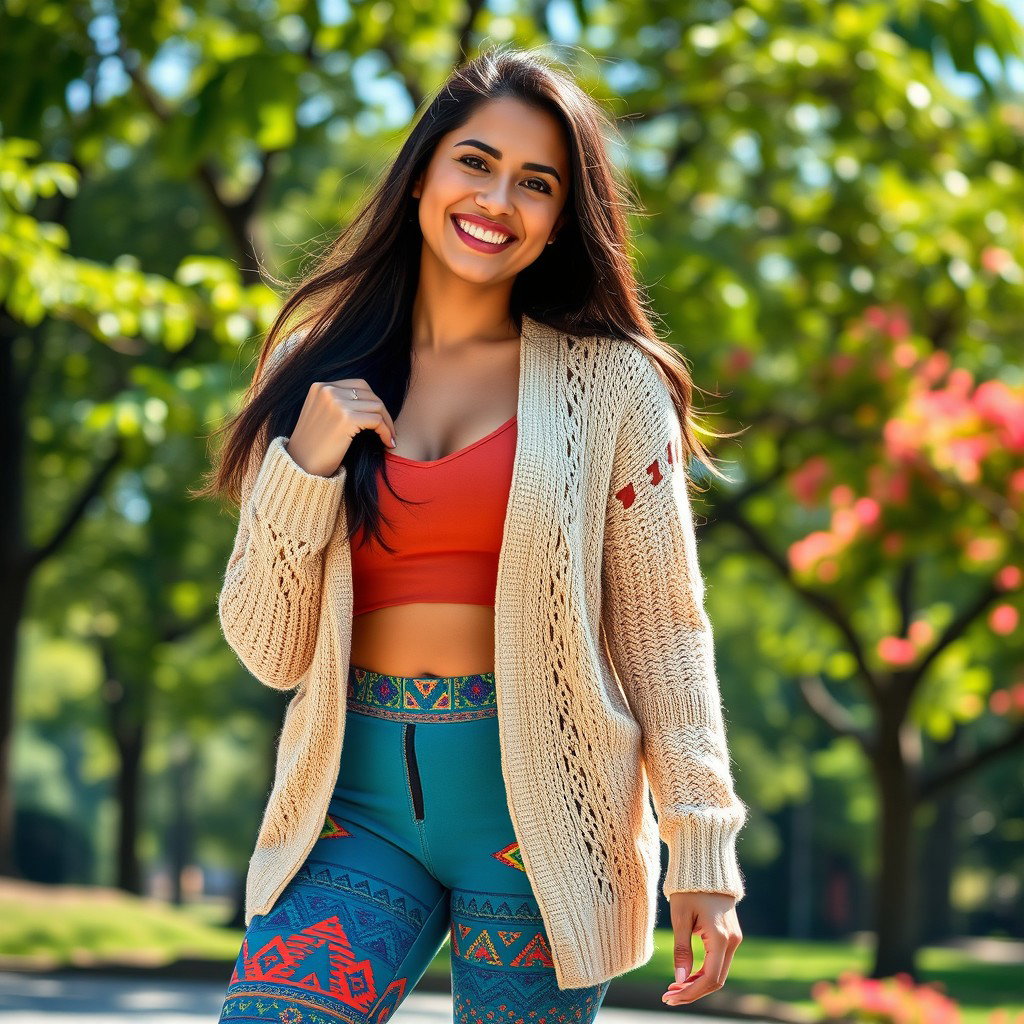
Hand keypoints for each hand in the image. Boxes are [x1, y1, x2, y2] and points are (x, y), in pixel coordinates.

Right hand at [287, 377, 398, 477]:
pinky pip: (377, 421)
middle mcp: (328, 391)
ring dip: (388, 424)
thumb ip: (338, 402)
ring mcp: (337, 403)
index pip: (358, 385)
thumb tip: (369, 400)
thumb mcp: (321, 414)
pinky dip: (387, 432)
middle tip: (389, 430)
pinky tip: (388, 443)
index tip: (380, 419)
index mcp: (320, 387)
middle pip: (369, 394)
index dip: (373, 402)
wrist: (300, 466)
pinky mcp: (346, 419)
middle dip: (383, 412)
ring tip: (389, 438)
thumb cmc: (313, 446)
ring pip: (377, 407)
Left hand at [660, 891, 741, 1005]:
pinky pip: (719, 961)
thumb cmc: (689, 889)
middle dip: (692, 991)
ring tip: (674, 987)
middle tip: (668, 996)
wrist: (705, 866)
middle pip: (716, 980)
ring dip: (697, 983)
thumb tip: (679, 980)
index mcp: (720, 937)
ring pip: (718, 972)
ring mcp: (734, 938)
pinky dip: (704, 971)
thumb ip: (681, 950)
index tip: (669, 997)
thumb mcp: (680, 917)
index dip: (690, 992)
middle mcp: (732, 941)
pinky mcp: (730, 935)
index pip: (709, 978)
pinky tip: (686, 975)